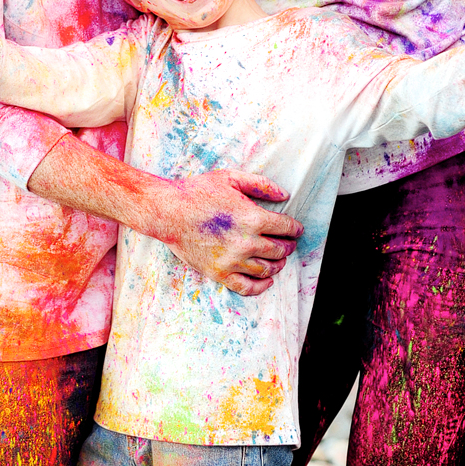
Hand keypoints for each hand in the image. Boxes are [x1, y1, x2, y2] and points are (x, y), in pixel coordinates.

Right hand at [155, 170, 302, 296]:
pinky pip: (247, 287)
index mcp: (252, 218)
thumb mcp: (231, 178)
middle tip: (289, 243)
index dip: (295, 229)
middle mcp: (245, 242)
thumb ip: (261, 185)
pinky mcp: (219, 273)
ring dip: (278, 264)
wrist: (168, 212)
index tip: (297, 230)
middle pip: (279, 250)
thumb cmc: (198, 192)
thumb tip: (285, 194)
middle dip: (288, 246)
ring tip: (279, 259)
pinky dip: (261, 286)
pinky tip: (266, 280)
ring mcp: (232, 261)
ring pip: (267, 269)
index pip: (286, 228)